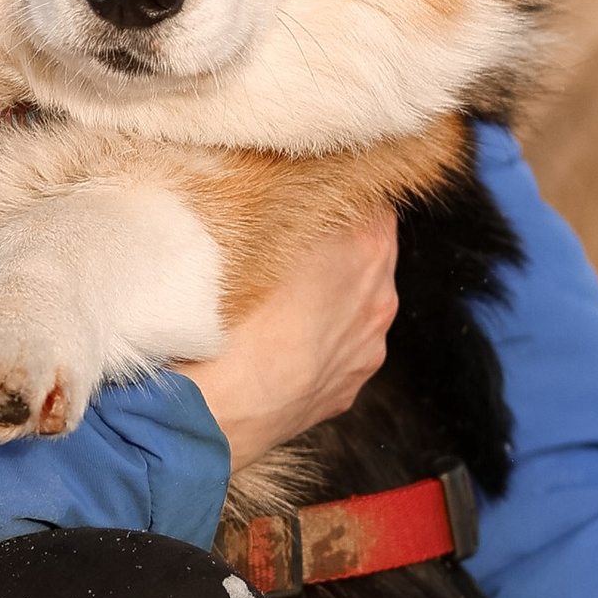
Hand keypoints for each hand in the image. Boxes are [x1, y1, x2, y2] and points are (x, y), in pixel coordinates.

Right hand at [178, 214, 400, 464]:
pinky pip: (337, 354)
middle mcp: (380, 301)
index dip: (341, 198)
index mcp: (368, 250)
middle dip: (337, 251)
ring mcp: (367, 350)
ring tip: (277, 305)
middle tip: (287, 248)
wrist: (217, 409)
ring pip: (354, 309)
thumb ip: (293, 208)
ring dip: (328, 301)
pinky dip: (316, 346)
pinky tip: (279, 347)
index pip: (371, 203)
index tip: (311, 197)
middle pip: (369, 256)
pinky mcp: (346, 389)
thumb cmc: (230, 316)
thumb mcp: (259, 234)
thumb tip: (299, 189)